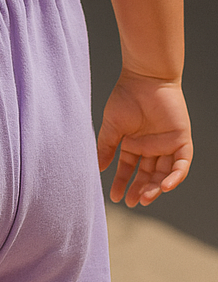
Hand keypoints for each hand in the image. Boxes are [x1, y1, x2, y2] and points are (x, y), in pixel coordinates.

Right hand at [97, 71, 191, 206]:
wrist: (144, 78)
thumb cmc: (125, 98)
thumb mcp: (112, 126)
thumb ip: (107, 147)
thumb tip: (98, 168)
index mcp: (134, 144)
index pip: (128, 169)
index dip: (122, 183)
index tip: (114, 197)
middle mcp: (151, 147)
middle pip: (148, 175)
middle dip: (140, 190)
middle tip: (132, 202)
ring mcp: (167, 144)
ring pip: (164, 173)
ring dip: (156, 187)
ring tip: (145, 197)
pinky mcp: (181, 140)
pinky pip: (182, 164)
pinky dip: (176, 176)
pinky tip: (165, 186)